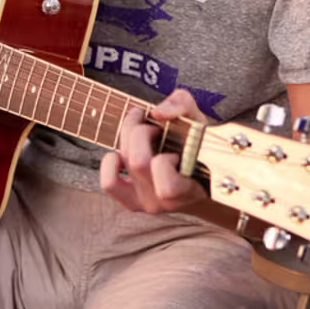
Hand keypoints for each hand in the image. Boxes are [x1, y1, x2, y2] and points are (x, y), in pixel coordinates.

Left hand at [100, 89, 207, 215]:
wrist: (200, 179)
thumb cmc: (198, 148)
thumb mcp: (197, 120)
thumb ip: (182, 105)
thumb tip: (157, 112)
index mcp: (190, 185)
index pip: (165, 176)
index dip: (160, 150)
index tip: (167, 130)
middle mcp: (169, 200)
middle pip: (138, 161)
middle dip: (142, 132)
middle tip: (153, 127)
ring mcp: (150, 203)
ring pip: (126, 165)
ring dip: (128, 142)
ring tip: (141, 137)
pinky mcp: (133, 202)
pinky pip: (109, 184)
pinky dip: (110, 164)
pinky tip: (122, 155)